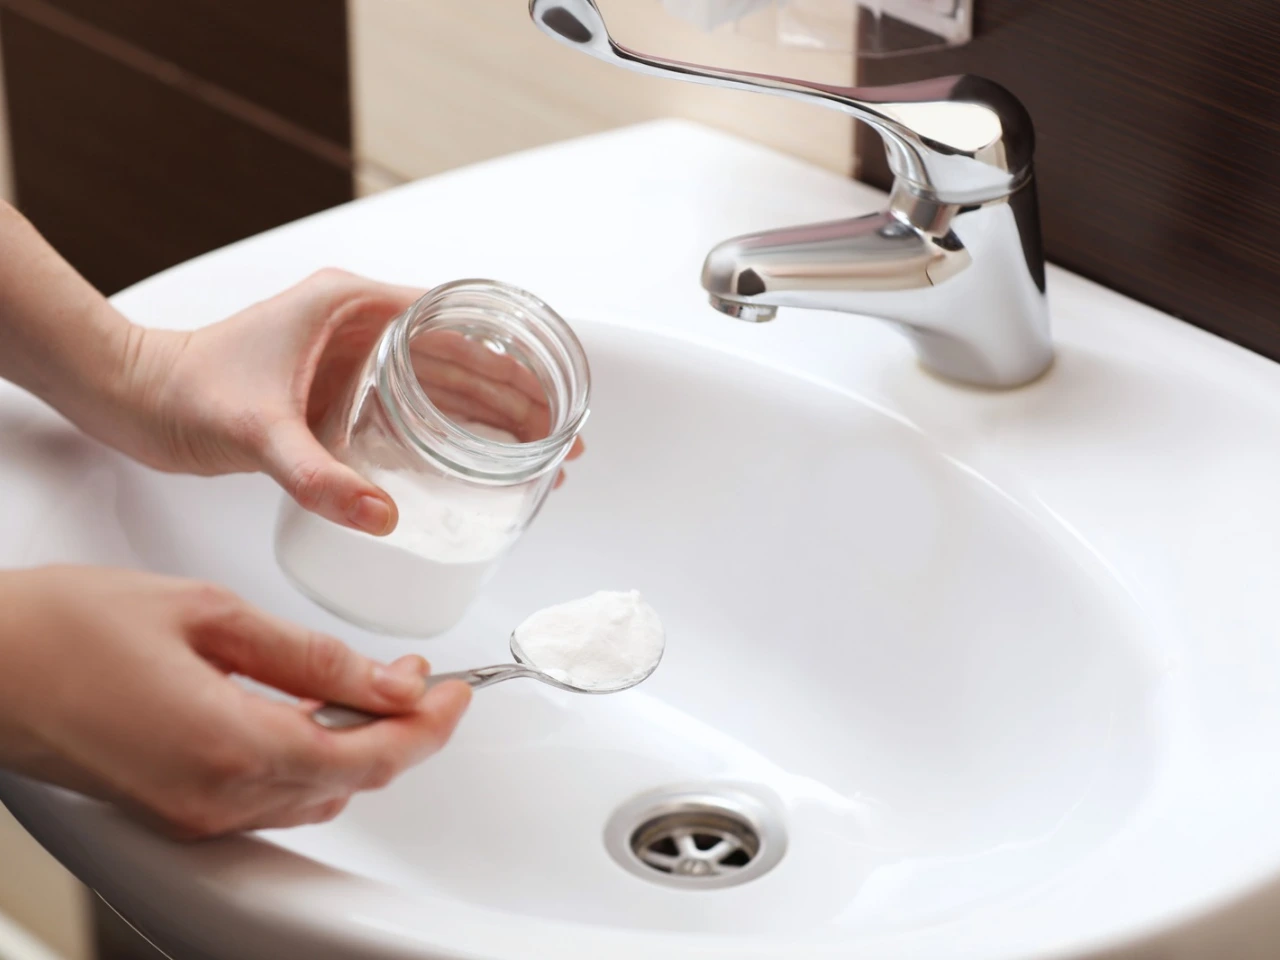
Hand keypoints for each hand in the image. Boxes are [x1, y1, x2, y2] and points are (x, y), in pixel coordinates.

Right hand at [0, 565, 470, 837]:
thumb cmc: (71, 627)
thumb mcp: (211, 616)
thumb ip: (311, 656)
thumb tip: (390, 682)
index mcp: (233, 746)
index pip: (371, 758)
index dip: (429, 727)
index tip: (457, 690)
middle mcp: (218, 798)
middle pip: (351, 781)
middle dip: (402, 731)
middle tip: (421, 678)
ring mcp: (194, 813)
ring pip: (315, 794)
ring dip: (358, 746)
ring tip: (374, 687)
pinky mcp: (174, 810)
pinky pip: (271, 797)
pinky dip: (311, 759)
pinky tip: (313, 714)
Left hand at [114, 269, 582, 534]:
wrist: (133, 398)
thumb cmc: (183, 390)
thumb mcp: (256, 430)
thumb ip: (316, 475)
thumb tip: (381, 516)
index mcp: (353, 306)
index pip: (458, 325)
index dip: (513, 362)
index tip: (549, 399)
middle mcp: (361, 328)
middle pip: (463, 359)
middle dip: (516, 397)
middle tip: (559, 439)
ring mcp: (351, 362)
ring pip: (443, 386)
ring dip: (491, 417)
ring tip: (536, 453)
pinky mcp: (337, 396)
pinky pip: (412, 412)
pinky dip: (449, 433)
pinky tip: (474, 464)